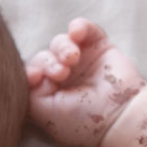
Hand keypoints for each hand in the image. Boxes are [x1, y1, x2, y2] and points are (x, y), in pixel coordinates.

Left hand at [25, 18, 146, 146]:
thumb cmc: (80, 120)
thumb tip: (27, 72)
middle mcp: (61, 74)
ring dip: (62, 48)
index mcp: (47, 90)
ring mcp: (80, 60)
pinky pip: (84, 28)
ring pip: (60, 42)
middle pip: (43, 56)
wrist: (119, 115)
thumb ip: (27, 92)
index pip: (30, 72)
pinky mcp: (98, 46)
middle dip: (48, 62)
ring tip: (72, 60)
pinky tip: (77, 33)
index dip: (30, 71)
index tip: (35, 76)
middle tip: (61, 74)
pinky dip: (78, 26)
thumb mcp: (43, 112)